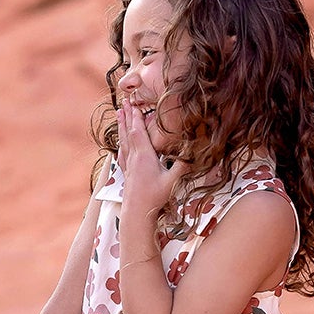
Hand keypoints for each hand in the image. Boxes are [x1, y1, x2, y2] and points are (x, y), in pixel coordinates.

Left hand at [117, 100, 187, 225]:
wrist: (137, 212)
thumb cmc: (154, 197)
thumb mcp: (172, 180)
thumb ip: (183, 165)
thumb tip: (195, 152)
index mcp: (144, 156)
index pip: (138, 131)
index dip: (136, 117)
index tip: (134, 104)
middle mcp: (133, 158)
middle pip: (128, 132)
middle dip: (127, 116)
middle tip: (124, 101)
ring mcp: (128, 165)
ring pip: (123, 140)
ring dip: (121, 125)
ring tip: (118, 113)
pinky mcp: (126, 172)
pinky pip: (122, 152)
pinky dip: (121, 142)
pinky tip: (120, 141)